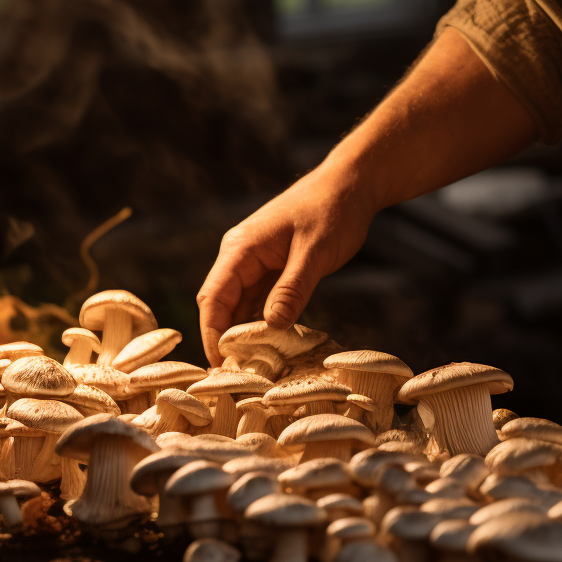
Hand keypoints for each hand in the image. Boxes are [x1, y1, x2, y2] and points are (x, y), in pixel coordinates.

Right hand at [196, 169, 375, 365]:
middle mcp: (240, 255)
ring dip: (242, 334)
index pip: (212, 297)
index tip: (219, 365)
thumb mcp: (315, 253)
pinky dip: (260, 323)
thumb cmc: (332, 212)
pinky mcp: (272, 268)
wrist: (350, 186)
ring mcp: (255, 262)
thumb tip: (270, 327)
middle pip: (219, 304)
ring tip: (251, 368)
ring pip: (238, 305)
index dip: (212, 333)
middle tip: (234, 376)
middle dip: (223, 339)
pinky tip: (268, 346)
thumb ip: (292, 289)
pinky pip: (258, 300)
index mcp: (241, 248)